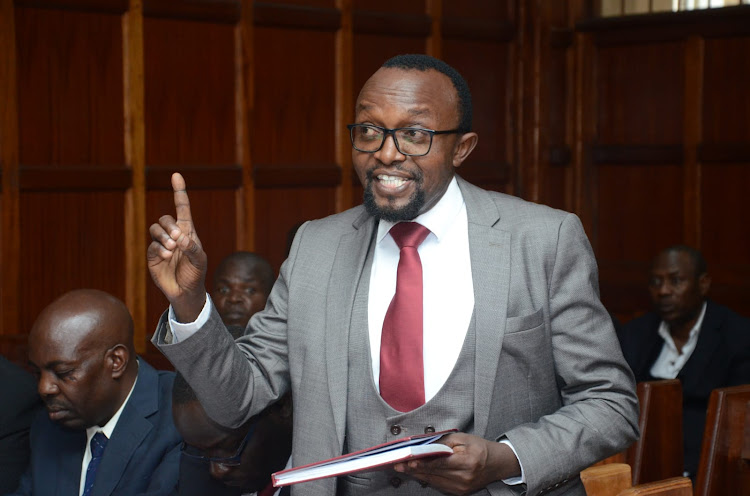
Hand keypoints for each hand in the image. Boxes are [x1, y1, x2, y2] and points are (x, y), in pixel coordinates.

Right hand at [147, 173, 207, 321]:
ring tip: (172, 249)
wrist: (186, 291)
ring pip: (155, 229)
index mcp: (187, 231)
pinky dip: (159, 250)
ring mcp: (162, 244)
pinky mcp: (152, 255)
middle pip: (165, 218)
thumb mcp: (200, 259)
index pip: (182, 207)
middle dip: (169, 226)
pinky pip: (152, 245)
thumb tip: (180, 237)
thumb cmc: (196, 273)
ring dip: (164, 237)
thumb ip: (192, 247)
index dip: (179, 191)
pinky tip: (167, 257)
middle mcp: (173, 234)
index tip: (176, 175)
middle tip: (177, 240)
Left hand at [392, 433, 520, 494]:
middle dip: (414, 469)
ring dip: (418, 475)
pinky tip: (417, 473)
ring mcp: (461, 488)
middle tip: (398, 464)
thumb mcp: (462, 438)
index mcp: (467, 462)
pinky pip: (439, 485)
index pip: (440, 463)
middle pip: (434, 474)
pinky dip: (427, 478)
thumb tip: (423, 445)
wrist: (496, 464)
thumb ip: (442, 443)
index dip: (422, 463)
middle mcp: (464, 478)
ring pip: (434, 481)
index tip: (408, 461)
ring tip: (403, 468)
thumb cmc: (479, 447)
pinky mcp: (459, 493)